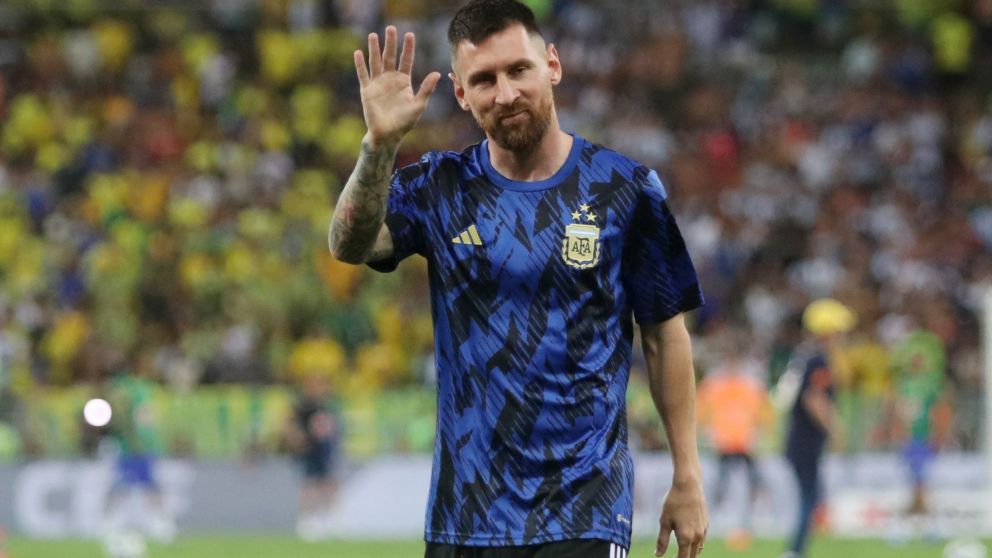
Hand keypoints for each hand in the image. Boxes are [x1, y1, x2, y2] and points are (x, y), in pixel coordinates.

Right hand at [354, 26, 441, 147]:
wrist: (388, 135)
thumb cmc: (405, 123)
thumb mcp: (418, 105)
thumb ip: (426, 89)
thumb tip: (437, 73)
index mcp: (404, 81)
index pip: (406, 60)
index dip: (408, 48)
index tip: (409, 34)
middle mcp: (390, 79)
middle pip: (390, 57)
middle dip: (391, 43)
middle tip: (391, 28)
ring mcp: (378, 84)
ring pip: (376, 62)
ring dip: (374, 49)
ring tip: (374, 35)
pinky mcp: (367, 91)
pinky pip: (363, 75)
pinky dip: (360, 64)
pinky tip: (358, 52)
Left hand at [656, 478, 707, 557]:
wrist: (689, 486)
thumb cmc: (673, 502)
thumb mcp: (664, 521)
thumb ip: (662, 540)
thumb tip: (657, 555)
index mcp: (686, 537)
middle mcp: (697, 536)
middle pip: (692, 556)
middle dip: (684, 557)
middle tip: (675, 556)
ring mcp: (703, 530)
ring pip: (698, 548)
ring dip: (690, 552)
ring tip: (681, 550)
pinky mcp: (706, 524)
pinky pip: (702, 539)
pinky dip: (696, 543)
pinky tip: (689, 538)